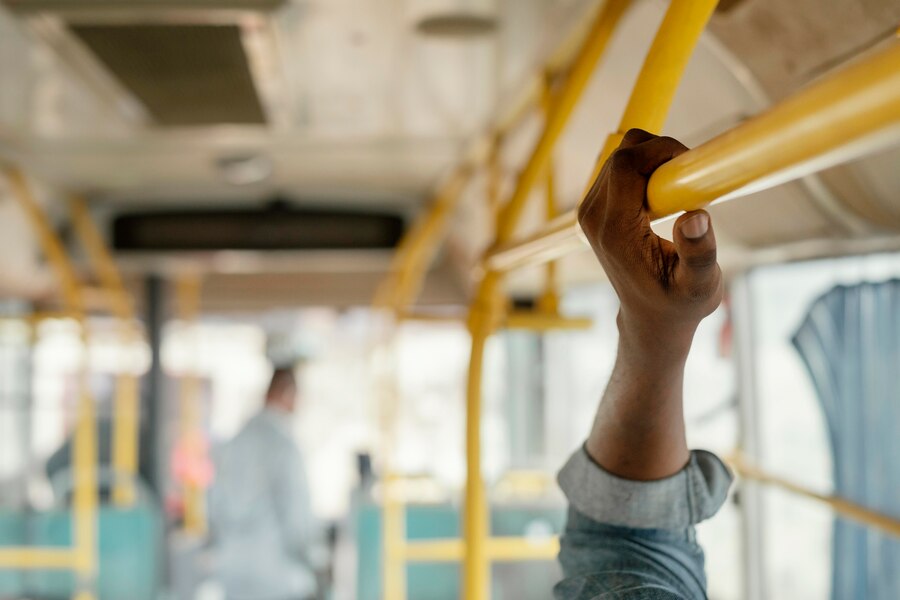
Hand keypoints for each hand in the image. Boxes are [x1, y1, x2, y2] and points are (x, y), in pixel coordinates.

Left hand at [578, 129, 722, 355]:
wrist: (651, 318)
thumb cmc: (677, 304)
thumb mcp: (699, 287)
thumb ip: (698, 254)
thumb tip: (694, 218)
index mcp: (614, 230)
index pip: (627, 163)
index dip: (662, 150)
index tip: (692, 166)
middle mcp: (593, 216)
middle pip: (623, 152)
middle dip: (662, 152)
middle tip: (691, 180)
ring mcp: (590, 211)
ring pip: (621, 155)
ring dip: (655, 160)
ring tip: (680, 192)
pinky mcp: (595, 208)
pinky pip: (620, 167)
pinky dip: (646, 168)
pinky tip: (664, 196)